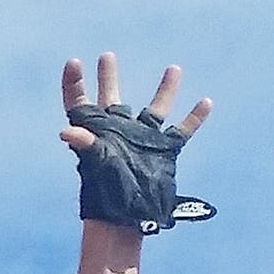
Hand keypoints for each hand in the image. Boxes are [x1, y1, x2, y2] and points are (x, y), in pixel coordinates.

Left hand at [57, 54, 214, 234]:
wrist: (127, 218)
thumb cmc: (106, 192)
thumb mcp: (95, 162)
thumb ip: (85, 144)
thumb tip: (67, 132)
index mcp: (96, 132)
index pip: (79, 102)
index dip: (74, 83)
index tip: (74, 62)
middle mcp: (118, 132)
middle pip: (110, 98)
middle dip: (107, 77)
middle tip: (106, 56)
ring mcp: (142, 140)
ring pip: (155, 109)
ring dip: (165, 89)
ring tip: (173, 68)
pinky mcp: (164, 151)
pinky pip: (183, 130)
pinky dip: (195, 118)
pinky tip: (206, 102)